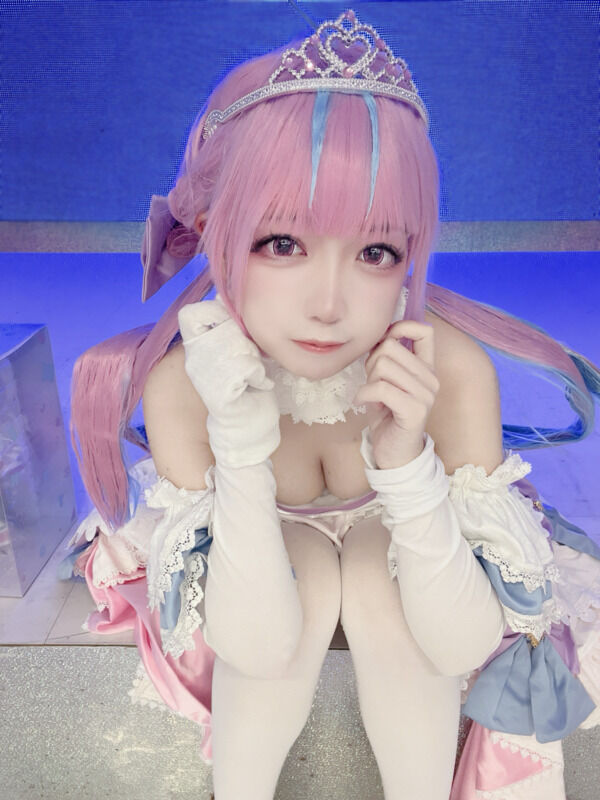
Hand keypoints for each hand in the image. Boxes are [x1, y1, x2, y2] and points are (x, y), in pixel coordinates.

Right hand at [178, 297, 280, 467]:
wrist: (249, 430)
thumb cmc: (248, 387)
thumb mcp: (240, 351)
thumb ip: (233, 330)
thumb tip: (239, 301)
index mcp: (196, 347)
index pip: (192, 314)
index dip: (214, 312)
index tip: (236, 327)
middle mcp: (194, 361)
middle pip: (223, 326)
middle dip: (246, 338)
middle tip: (253, 357)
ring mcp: (204, 378)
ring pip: (236, 347)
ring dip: (255, 358)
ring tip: (255, 373)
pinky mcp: (219, 396)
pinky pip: (245, 370)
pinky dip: (259, 376)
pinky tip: (258, 386)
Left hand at [353, 321, 438, 469]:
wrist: (394, 454)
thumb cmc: (387, 416)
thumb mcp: (387, 382)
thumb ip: (387, 359)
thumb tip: (377, 336)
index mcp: (427, 369)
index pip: (425, 331)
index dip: (401, 327)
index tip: (384, 341)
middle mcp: (431, 379)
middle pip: (391, 347)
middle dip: (371, 362)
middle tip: (371, 382)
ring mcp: (426, 395)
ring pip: (384, 366)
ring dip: (368, 380)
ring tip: (371, 395)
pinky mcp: (415, 410)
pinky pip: (380, 388)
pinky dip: (363, 394)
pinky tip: (362, 403)